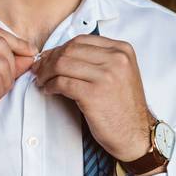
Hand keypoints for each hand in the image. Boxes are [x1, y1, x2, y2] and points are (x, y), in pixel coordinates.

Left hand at [32, 35, 153, 161]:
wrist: (135, 134)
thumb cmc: (123, 107)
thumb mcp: (120, 74)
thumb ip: (99, 59)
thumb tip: (60, 53)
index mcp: (122, 50)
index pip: (81, 41)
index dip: (59, 49)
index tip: (48, 58)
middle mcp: (116, 59)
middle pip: (69, 50)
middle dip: (49, 59)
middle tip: (39, 70)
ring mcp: (106, 76)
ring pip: (62, 64)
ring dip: (46, 73)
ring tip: (42, 81)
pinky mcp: (93, 94)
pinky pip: (62, 83)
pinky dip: (50, 86)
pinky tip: (48, 90)